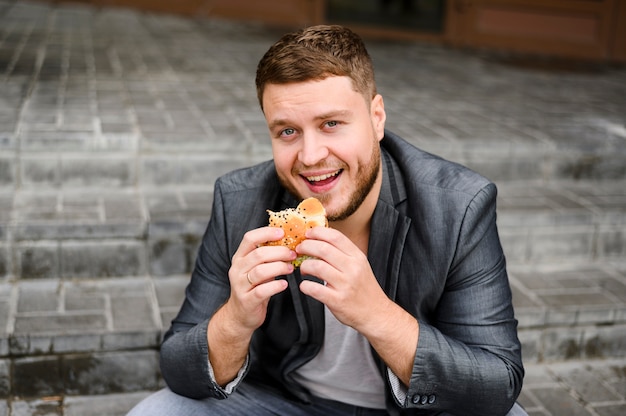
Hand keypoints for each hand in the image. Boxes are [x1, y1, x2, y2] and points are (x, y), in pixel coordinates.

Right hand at [225, 226, 294, 330]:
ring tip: (290, 268)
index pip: (249, 238)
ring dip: (279, 267)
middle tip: (293, 253)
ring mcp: (240, 285)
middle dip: (279, 252)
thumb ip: (268, 257)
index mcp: (240, 258)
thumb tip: (289, 242)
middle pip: (258, 254)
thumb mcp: (257, 269)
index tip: (282, 233)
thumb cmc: (253, 288)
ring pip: (260, 271)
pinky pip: (261, 291)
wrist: (240, 315)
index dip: (266, 233)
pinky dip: (275, 286)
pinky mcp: (246, 300)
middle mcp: (237, 269)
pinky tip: (284, 284)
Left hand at [297, 226, 418, 385]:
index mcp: (357, 257)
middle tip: (299, 250)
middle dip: (306, 246)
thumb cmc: (364, 288)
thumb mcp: (360, 265)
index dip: (318, 232)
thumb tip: (320, 240)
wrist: (376, 313)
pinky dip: (305, 286)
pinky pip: (314, 289)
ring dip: (304, 266)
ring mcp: (345, 285)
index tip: (308, 233)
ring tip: (303, 269)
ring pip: (317, 267)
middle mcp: (352, 269)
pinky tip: (305, 285)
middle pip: (323, 249)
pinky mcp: (337, 301)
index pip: (336, 237)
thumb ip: (343, 253)